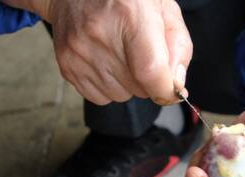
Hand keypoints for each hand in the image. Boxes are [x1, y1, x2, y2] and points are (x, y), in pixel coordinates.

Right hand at [3, 0, 191, 104]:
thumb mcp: (165, 11)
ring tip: (121, 54)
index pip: (150, 71)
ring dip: (127, 83)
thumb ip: (178, 48)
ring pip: (120, 95)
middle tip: (140, 54)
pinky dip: (108, 85)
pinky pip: (100, 97)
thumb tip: (175, 86)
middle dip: (147, 80)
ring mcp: (79, 51)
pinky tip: (106, 60)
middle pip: (138, 88)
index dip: (165, 90)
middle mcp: (100, 34)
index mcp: (131, 15)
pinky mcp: (66, 64)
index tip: (171, 91)